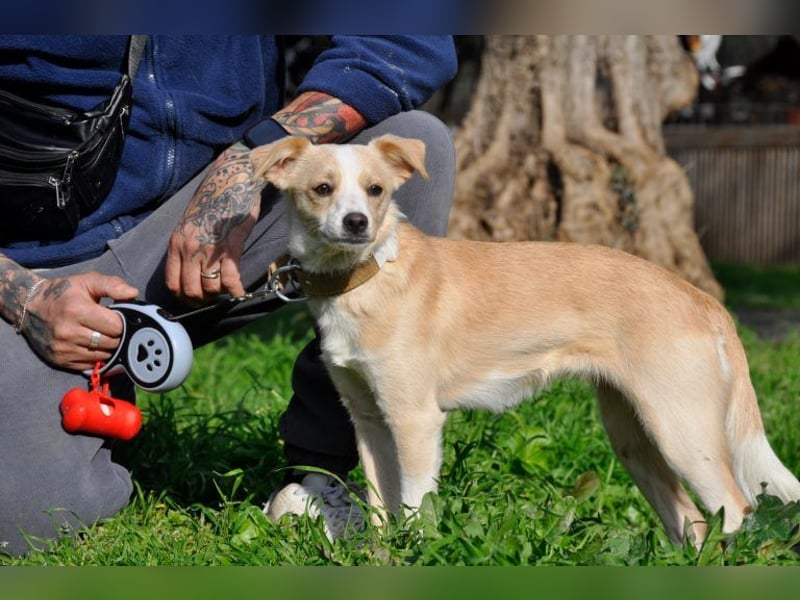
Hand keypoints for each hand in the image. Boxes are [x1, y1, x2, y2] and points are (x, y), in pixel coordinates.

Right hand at [23, 273, 138, 370]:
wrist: (30, 306)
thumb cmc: (64, 292)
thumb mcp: (87, 281)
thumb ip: (112, 285)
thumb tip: (133, 294)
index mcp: (77, 310)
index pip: (116, 327)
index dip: (123, 322)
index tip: (120, 318)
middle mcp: (68, 332)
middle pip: (111, 343)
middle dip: (118, 336)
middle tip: (114, 328)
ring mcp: (63, 349)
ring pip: (103, 356)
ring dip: (109, 348)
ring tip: (105, 336)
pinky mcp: (60, 360)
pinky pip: (90, 365)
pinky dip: (97, 357)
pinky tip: (95, 346)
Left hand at [166, 143, 264, 304]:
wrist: (230, 179)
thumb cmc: (214, 200)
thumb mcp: (190, 223)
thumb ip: (188, 246)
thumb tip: (194, 271)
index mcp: (177, 243)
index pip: (172, 282)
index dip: (183, 298)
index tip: (194, 301)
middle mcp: (189, 249)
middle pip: (191, 290)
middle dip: (202, 300)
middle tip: (213, 299)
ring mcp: (209, 249)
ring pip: (210, 288)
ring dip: (220, 295)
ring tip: (228, 292)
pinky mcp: (229, 248)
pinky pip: (230, 280)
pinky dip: (236, 292)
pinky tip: (241, 293)